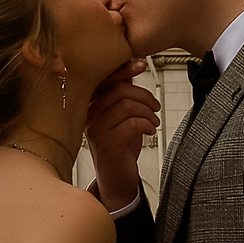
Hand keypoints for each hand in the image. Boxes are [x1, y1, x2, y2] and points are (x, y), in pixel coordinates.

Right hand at [83, 59, 158, 209]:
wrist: (116, 178)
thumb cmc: (119, 146)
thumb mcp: (121, 115)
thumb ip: (123, 93)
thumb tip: (131, 65)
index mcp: (90, 104)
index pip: (104, 78)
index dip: (123, 68)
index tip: (140, 65)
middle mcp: (88, 115)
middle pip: (119, 90)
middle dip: (144, 95)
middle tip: (155, 106)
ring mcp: (95, 129)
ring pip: (126, 105)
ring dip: (148, 112)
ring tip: (154, 121)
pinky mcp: (106, 143)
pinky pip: (131, 123)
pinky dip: (146, 124)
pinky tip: (151, 130)